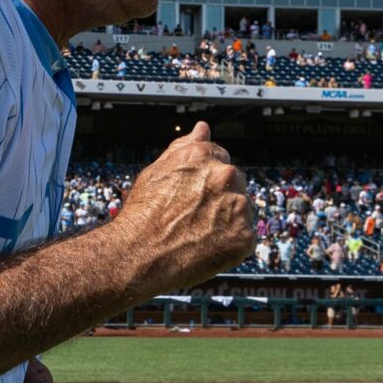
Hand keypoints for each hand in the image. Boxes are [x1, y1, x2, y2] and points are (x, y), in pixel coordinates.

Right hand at [111, 122, 253, 293]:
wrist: (138, 255)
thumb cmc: (142, 213)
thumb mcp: (157, 171)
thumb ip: (184, 146)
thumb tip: (203, 128)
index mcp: (205, 155)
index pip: (220, 158)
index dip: (205, 180)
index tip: (192, 196)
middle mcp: (225, 175)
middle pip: (235, 182)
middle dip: (221, 196)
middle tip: (193, 218)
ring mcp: (238, 206)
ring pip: (242, 210)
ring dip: (228, 220)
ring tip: (198, 234)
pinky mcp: (244, 236)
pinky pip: (245, 238)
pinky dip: (231, 244)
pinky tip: (207, 249)